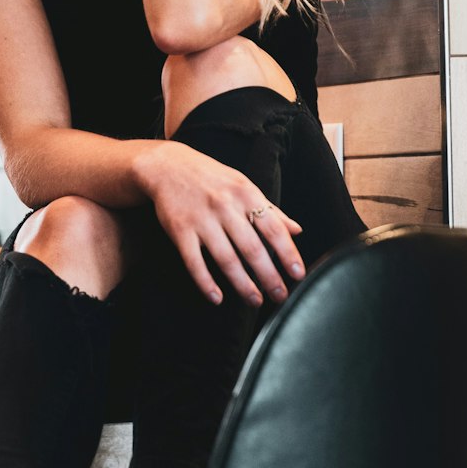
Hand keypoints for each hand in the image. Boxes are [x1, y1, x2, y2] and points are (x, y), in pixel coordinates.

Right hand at [135, 140, 303, 305]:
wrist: (168, 166)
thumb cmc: (211, 178)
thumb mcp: (243, 186)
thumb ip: (269, 209)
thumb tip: (297, 231)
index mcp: (246, 194)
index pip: (273, 228)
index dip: (288, 253)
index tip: (298, 273)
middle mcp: (225, 207)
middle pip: (252, 248)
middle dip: (269, 276)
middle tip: (280, 296)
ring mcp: (201, 219)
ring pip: (226, 259)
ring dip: (242, 284)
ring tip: (255, 300)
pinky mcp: (180, 230)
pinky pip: (194, 262)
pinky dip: (205, 283)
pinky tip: (217, 298)